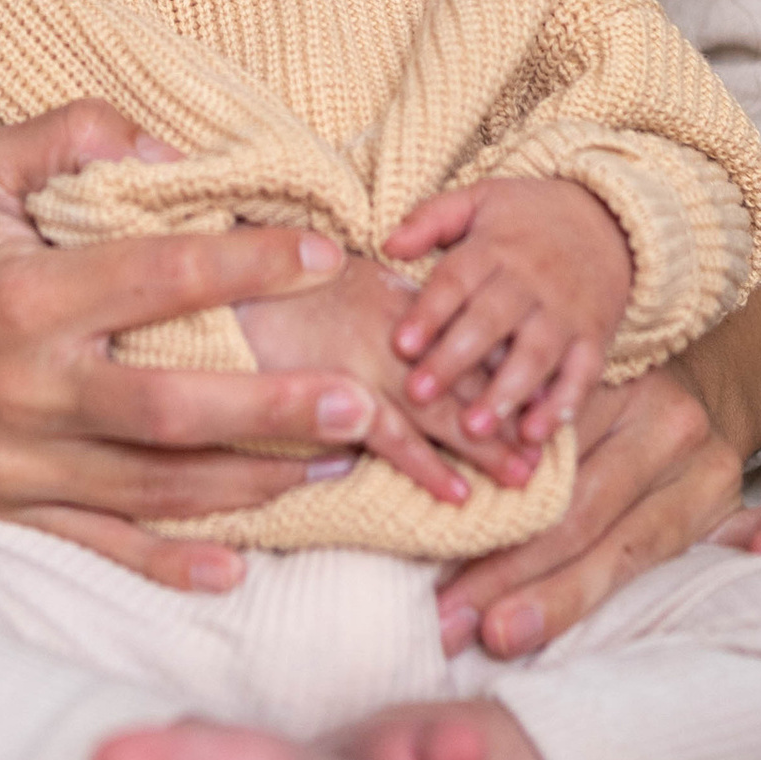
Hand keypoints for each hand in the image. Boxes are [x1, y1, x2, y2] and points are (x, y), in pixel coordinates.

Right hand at [0, 102, 400, 596]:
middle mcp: (21, 389)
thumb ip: (72, 136)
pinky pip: (95, 547)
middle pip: (168, 409)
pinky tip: (237, 563)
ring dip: (247, 483)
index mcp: (22, 296)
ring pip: (148, 487)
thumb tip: (172, 146)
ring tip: (331, 465)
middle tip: (357, 404)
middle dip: (271, 410)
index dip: (244, 264)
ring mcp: (9, 465)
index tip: (321, 253)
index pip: (155, 278)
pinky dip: (166, 563)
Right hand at [233, 261, 512, 505]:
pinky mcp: (335, 393)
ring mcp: (363, 363)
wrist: (216, 283)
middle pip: (462, 377)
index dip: (498, 366)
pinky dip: (427, 467)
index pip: (459, 334)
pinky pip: (392, 439)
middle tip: (544, 449)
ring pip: (441, 412)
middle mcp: (388, 330)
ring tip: (522, 478)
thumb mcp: (331, 265)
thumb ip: (373, 283)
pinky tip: (457, 494)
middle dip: (505, 413)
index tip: (532, 391)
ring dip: (484, 447)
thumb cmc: (267, 278)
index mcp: (390, 296)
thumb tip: (403, 287)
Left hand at [382, 177, 634, 442]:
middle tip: (419, 395)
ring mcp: (566, 312)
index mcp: (495, 248)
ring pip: (535, 354)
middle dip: (454, 360)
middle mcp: (531, 281)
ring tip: (473, 427)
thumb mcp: (479, 199)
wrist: (609, 222)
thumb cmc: (526, 218)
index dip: (429, 312)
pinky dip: (561, 405)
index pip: (457, 280)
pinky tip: (533, 435)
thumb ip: (432, 219)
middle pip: (490, 322)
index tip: (401, 344)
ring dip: (504, 393)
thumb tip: (388, 244)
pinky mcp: (594, 337)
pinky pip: (582, 374)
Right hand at [431, 254, 760, 658]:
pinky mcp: (576, 360)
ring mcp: (618, 383)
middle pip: (574, 511)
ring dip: (477, 516)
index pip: (625, 547)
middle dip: (505, 572)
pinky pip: (518, 414)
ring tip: (425, 568)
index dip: (560, 593)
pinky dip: (475, 456)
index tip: (502, 635)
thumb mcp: (736, 505)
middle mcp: (667, 422)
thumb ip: (759, 537)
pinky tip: (431, 490)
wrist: (697, 359)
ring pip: (538, 463)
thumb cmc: (694, 466)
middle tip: (448, 620)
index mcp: (706, 471)